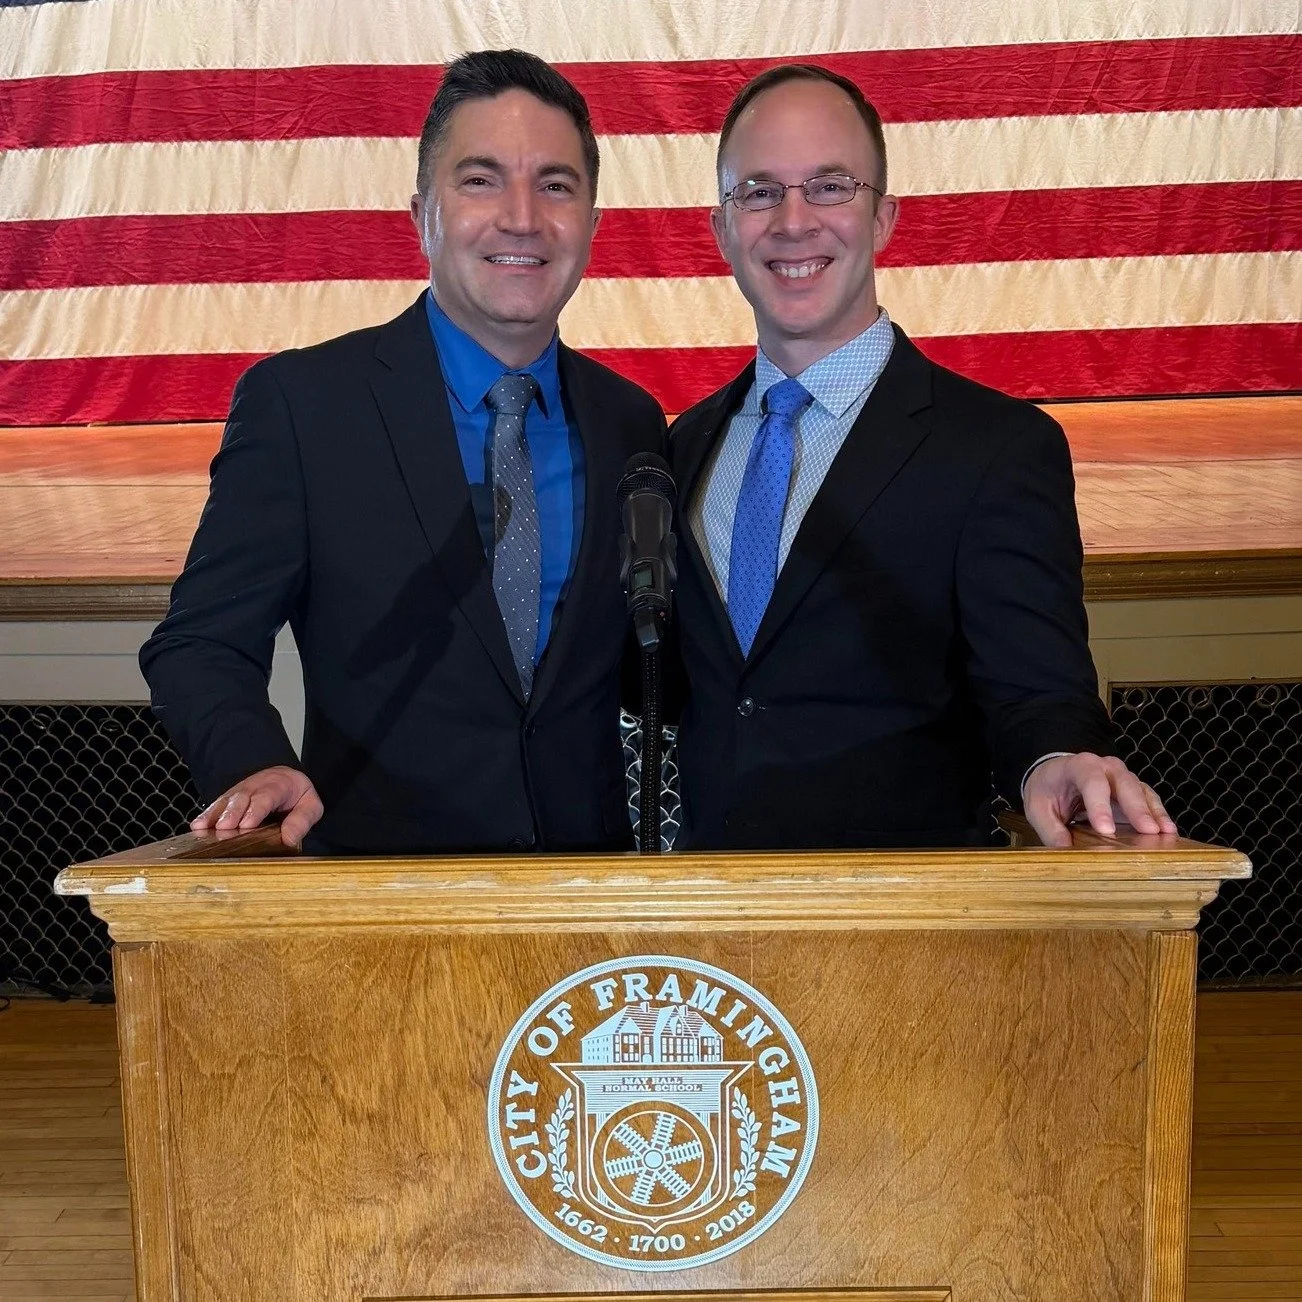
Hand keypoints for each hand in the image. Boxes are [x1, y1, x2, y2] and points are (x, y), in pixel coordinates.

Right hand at [191, 765, 323, 848]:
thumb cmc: (298, 797)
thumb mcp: (311, 806)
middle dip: (232, 813)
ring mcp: (240, 791)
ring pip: (226, 801)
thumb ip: (302, 821)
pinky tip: (197, 827)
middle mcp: (256, 785)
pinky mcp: (230, 799)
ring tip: (204, 829)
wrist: (286, 779)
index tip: (247, 825)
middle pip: (241, 798)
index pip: (266, 796)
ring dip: (215, 815)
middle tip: (224, 829)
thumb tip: (289, 839)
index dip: (255, 810)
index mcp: (279, 785)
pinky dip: (206, 816)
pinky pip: (216, 805)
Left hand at [1023, 752, 1176, 847]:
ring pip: (1141, 791)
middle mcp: (1105, 767)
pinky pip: (1149, 800)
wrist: (1055, 774)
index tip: (1106, 830)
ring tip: (1166, 834)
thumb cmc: (1047, 789)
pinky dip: (1159, 815)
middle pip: (1124, 784)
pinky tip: (1168, 831)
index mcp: (1079, 766)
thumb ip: (1050, 828)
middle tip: (1148, 832)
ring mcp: (1122, 777)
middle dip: (1137, 809)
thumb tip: (1064, 850)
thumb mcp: (1038, 808)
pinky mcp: (1133, 791)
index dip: (1100, 805)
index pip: (1091, 782)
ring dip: (1154, 813)